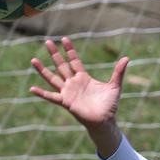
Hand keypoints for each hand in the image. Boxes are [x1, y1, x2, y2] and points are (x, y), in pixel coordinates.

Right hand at [30, 37, 128, 156]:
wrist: (105, 121)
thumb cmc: (109, 105)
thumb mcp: (115, 86)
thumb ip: (118, 72)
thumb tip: (127, 58)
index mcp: (84, 78)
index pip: (74, 60)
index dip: (70, 50)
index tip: (64, 39)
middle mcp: (74, 83)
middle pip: (61, 65)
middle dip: (55, 54)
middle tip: (47, 42)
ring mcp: (68, 92)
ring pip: (53, 78)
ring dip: (43, 70)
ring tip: (33, 60)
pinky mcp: (66, 102)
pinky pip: (51, 97)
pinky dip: (42, 93)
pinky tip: (32, 88)